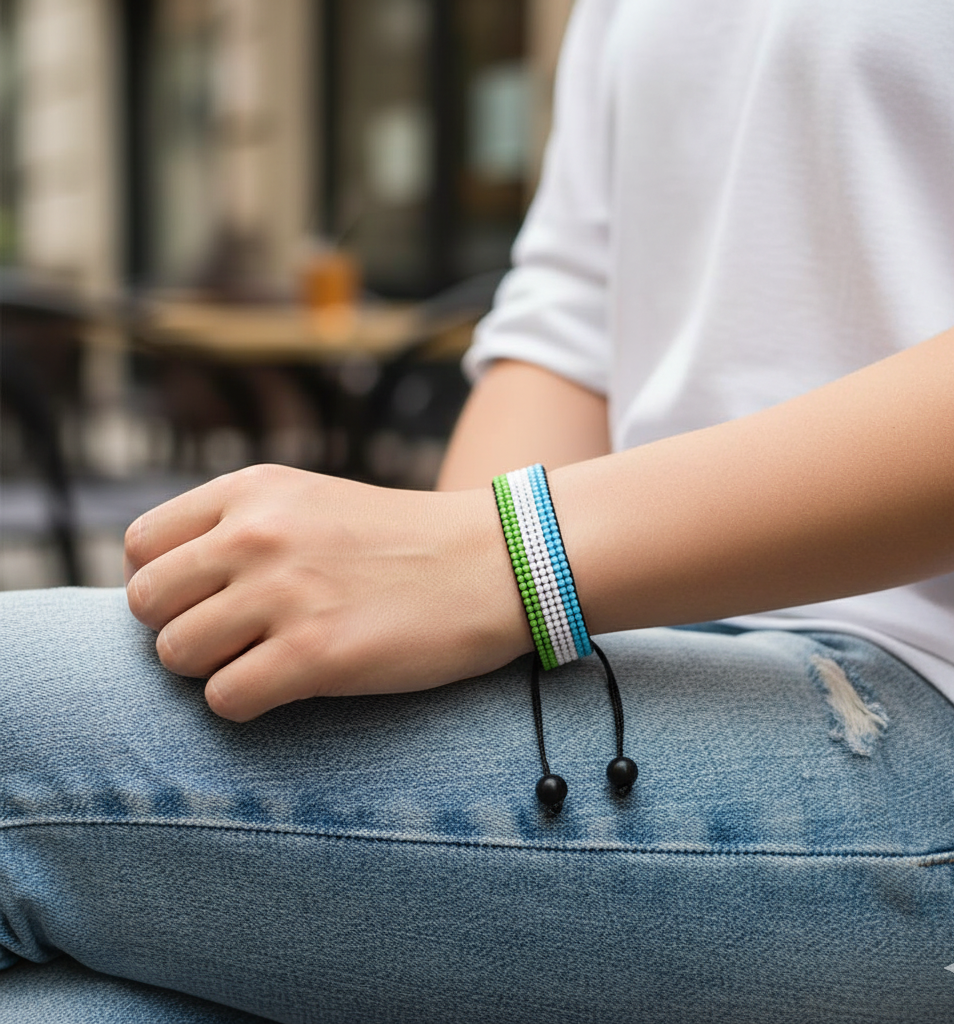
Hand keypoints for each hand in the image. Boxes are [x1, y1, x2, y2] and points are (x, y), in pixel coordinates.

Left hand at [124, 465, 530, 720]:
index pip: (140, 545)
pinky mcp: (315, 653)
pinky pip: (223, 700)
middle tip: (235, 638)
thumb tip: (170, 587)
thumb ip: (241, 528)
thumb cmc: (405, 541)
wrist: (496, 562)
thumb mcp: (313, 502)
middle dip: (182, 629)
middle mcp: (257, 534)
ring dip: (213, 670)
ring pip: (175, 655)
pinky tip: (290, 685)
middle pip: (147, 603)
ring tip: (266, 660)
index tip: (206, 601)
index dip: (166, 584)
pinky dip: (247, 703)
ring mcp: (285, 593)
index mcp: (253, 490)